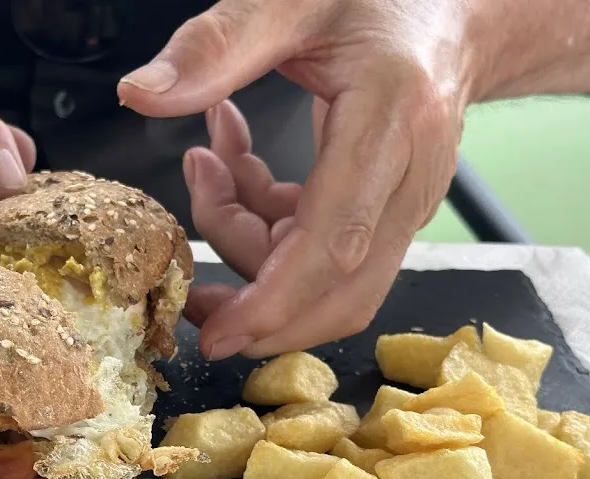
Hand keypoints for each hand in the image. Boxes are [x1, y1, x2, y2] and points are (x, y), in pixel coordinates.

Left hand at [118, 0, 470, 359]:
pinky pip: (323, 250)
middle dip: (261, 311)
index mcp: (392, 121)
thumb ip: (215, 46)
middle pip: (342, 290)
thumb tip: (140, 94)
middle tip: (191, 295)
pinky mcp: (387, 212)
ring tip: (205, 170)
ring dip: (253, 250)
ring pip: (327, 278)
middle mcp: (409, 178)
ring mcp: (404, 202)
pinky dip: (268, 226)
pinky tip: (236, 168)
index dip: (273, 301)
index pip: (335, 244)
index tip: (218, 333)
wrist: (449, 11)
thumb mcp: (291, 1)